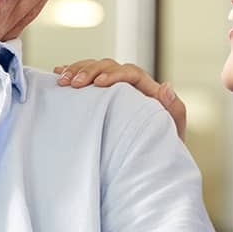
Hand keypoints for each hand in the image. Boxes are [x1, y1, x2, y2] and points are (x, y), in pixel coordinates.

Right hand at [54, 59, 186, 140]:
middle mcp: (130, 86)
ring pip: (95, 68)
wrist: (149, 165)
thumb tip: (166, 86)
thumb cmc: (161, 150)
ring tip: (61, 80)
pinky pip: (86, 79)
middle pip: (109, 66)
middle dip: (89, 71)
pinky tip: (58, 74)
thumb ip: (174, 110)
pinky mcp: (100, 98)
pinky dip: (72, 73)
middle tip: (73, 83)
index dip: (114, 74)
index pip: (132, 73)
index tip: (97, 84)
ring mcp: (113, 90)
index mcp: (148, 91)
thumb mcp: (172, 133)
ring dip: (77, 70)